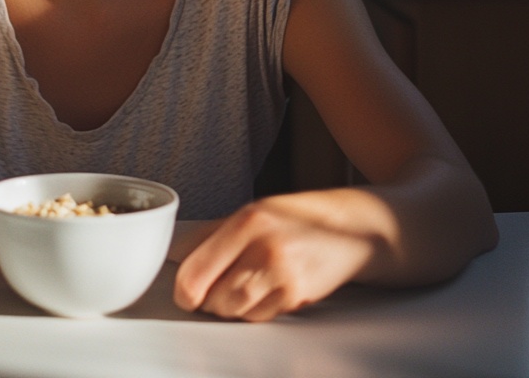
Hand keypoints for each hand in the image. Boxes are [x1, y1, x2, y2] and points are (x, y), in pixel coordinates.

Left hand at [173, 194, 377, 320]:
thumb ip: (211, 234)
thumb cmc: (296, 218)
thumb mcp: (251, 212)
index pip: (196, 271)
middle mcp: (264, 247)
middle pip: (214, 298)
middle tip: (216, 286)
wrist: (352, 229)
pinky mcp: (298, 296)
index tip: (184, 293)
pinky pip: (259, 316)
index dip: (184, 290)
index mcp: (246, 221)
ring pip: (235, 311)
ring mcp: (283, 275)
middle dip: (209, 298)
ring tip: (241, 284)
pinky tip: (264, 289)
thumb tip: (175, 254)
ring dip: (230, 306)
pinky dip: (254, 310)